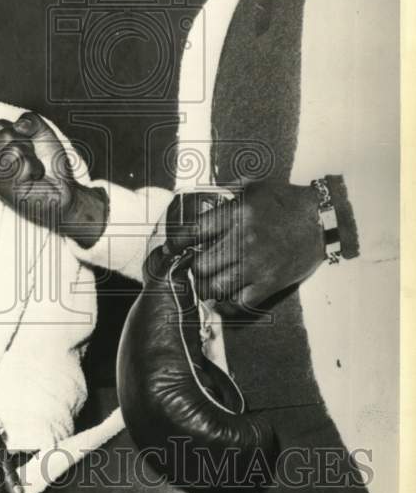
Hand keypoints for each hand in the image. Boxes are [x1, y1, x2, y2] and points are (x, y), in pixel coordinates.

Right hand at [0, 112, 107, 247]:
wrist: (63, 189)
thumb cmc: (48, 164)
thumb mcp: (41, 132)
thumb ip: (29, 119)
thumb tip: (19, 125)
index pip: (0, 125)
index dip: (22, 132)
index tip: (29, 148)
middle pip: (5, 133)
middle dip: (26, 143)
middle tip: (31, 159)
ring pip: (14, 148)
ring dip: (31, 158)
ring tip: (32, 171)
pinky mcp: (3, 189)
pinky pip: (22, 163)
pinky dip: (34, 168)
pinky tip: (33, 180)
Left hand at [165, 181, 323, 311]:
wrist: (322, 219)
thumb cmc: (285, 201)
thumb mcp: (254, 188)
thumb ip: (226, 194)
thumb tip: (202, 199)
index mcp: (236, 215)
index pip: (194, 232)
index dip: (177, 243)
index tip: (169, 249)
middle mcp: (243, 240)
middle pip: (201, 264)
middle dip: (194, 267)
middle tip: (195, 267)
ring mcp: (256, 264)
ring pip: (215, 286)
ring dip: (206, 287)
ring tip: (206, 284)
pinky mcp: (270, 282)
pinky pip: (238, 302)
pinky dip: (227, 304)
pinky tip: (223, 299)